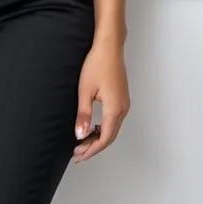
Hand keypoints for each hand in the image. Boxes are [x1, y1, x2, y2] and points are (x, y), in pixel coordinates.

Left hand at [73, 37, 129, 162]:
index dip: (91, 150)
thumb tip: (80, 135)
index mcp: (114, 109)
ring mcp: (124, 103)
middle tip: (78, 154)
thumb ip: (83, 114)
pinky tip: (93, 128)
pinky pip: (114, 120)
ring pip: (113, 129)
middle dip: (94, 147)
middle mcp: (123, 109)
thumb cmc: (97, 64)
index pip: (104, 139)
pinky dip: (104, 128)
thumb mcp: (85, 90)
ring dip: (99, 138)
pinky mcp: (122, 98)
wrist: (109, 47)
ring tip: (83, 143)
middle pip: (110, 136)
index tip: (78, 156)